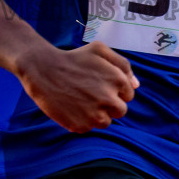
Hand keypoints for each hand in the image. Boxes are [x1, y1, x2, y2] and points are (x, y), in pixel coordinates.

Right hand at [16, 40, 139, 133]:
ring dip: (97, 114)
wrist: (43, 69)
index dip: (114, 91)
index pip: (128, 95)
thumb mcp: (100, 50)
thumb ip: (123, 65)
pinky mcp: (80, 126)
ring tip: (81, 101)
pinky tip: (71, 107)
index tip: (99, 85)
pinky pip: (88, 128)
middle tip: (91, 94)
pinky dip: (81, 120)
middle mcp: (109, 99)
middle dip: (109, 105)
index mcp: (117, 80)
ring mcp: (95, 114)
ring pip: (105, 122)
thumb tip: (136, 85)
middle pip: (120, 111)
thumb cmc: (73, 57)